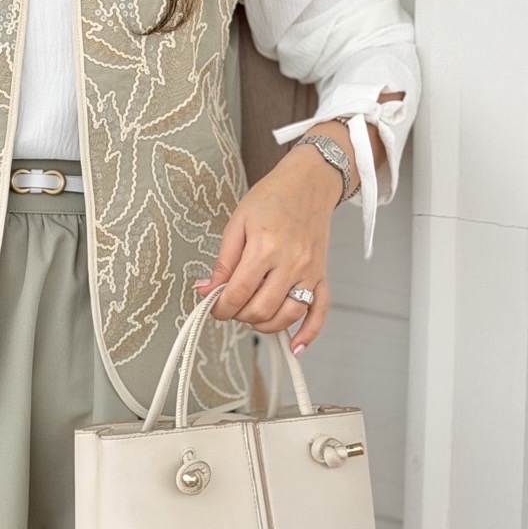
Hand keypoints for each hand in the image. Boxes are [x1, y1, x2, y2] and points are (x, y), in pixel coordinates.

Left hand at [192, 144, 341, 354]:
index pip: (238, 293)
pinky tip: (295, 346)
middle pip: (261, 309)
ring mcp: (310, 272)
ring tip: (251, 315)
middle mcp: (291, 263)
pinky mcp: (322, 275)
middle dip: (239, 316)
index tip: (213, 306)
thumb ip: (223, 261)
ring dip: (264, 325)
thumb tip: (205, 291)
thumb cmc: (273, 197)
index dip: (220, 307)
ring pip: (287, 316)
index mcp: (265, 248)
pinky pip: (320, 311)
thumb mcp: (237, 223)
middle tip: (230, 306)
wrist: (310, 182)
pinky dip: (309, 333)